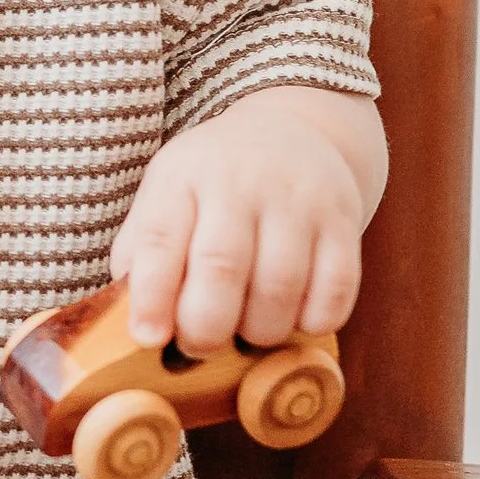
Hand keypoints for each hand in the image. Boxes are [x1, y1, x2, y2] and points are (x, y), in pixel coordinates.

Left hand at [109, 87, 384, 356]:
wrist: (291, 131)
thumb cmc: (212, 186)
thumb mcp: (165, 196)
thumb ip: (143, 254)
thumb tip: (136, 324)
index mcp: (182, 177)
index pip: (159, 239)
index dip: (151, 297)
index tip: (148, 338)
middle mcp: (240, 181)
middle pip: (221, 266)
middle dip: (206, 327)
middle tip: (200, 347)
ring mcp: (297, 198)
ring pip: (280, 286)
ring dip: (259, 331)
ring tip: (246, 332)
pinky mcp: (343, 220)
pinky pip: (336, 290)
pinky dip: (313, 322)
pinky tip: (295, 318)